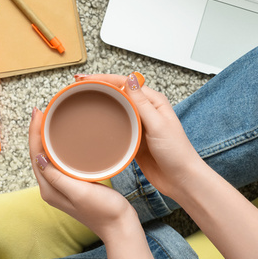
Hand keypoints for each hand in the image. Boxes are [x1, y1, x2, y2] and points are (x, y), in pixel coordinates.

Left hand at [29, 106, 137, 242]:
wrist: (120, 226)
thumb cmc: (104, 211)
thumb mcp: (79, 192)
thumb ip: (57, 177)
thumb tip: (38, 157)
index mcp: (49, 189)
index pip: (35, 155)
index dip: (34, 133)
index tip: (38, 112)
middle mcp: (51, 188)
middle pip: (39, 154)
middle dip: (38, 132)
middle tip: (43, 111)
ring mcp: (62, 187)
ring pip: (49, 157)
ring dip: (48, 138)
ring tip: (50, 119)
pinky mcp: (73, 185)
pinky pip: (60, 161)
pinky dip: (59, 147)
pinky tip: (65, 139)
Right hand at [75, 74, 202, 199]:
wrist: (180, 179)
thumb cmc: (177, 153)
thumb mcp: (158, 125)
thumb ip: (142, 103)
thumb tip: (130, 78)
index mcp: (154, 102)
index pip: (124, 83)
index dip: (103, 79)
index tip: (85, 79)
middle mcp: (146, 111)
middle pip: (117, 94)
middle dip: (98, 89)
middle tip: (77, 88)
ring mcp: (139, 126)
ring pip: (116, 110)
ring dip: (100, 105)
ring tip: (81, 101)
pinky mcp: (134, 141)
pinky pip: (116, 128)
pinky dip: (105, 125)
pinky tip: (94, 125)